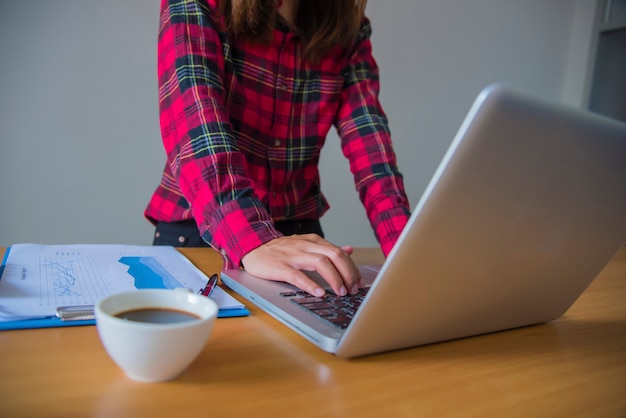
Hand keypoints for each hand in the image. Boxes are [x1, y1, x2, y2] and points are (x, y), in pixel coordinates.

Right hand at [240, 234, 361, 296]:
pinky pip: (298, 275)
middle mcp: (306, 246)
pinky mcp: (280, 267)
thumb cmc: (281, 249)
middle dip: (347, 273)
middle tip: (353, 290)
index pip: (339, 252)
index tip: (359, 283)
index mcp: (313, 241)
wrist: (253, 246)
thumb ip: (328, 248)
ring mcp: (293, 256)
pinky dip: (310, 285)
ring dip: (334, 279)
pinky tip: (320, 293)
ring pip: (320, 263)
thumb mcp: (306, 244)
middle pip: (334, 255)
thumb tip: (350, 249)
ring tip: (341, 292)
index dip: (352, 268)